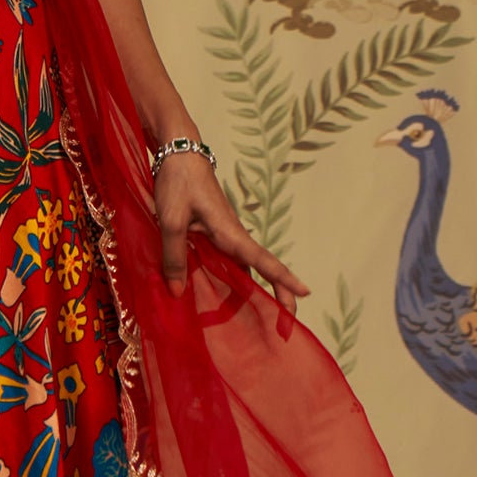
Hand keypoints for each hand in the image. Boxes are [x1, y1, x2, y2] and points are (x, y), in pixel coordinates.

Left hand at [153, 148, 309, 313]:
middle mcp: (233, 236)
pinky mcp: (214, 233)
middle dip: (277, 293)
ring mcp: (225, 235)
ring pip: (244, 267)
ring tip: (261, 321)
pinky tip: (223, 298)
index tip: (305, 293)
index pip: (263, 260)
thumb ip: (173, 257)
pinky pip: (227, 261)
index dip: (283, 278)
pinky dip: (232, 280)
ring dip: (254, 291)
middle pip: (261, 269)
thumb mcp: (171, 222)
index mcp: (230, 232)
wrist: (178, 154)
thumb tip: (177, 293)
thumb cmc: (178, 184)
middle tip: (288, 322)